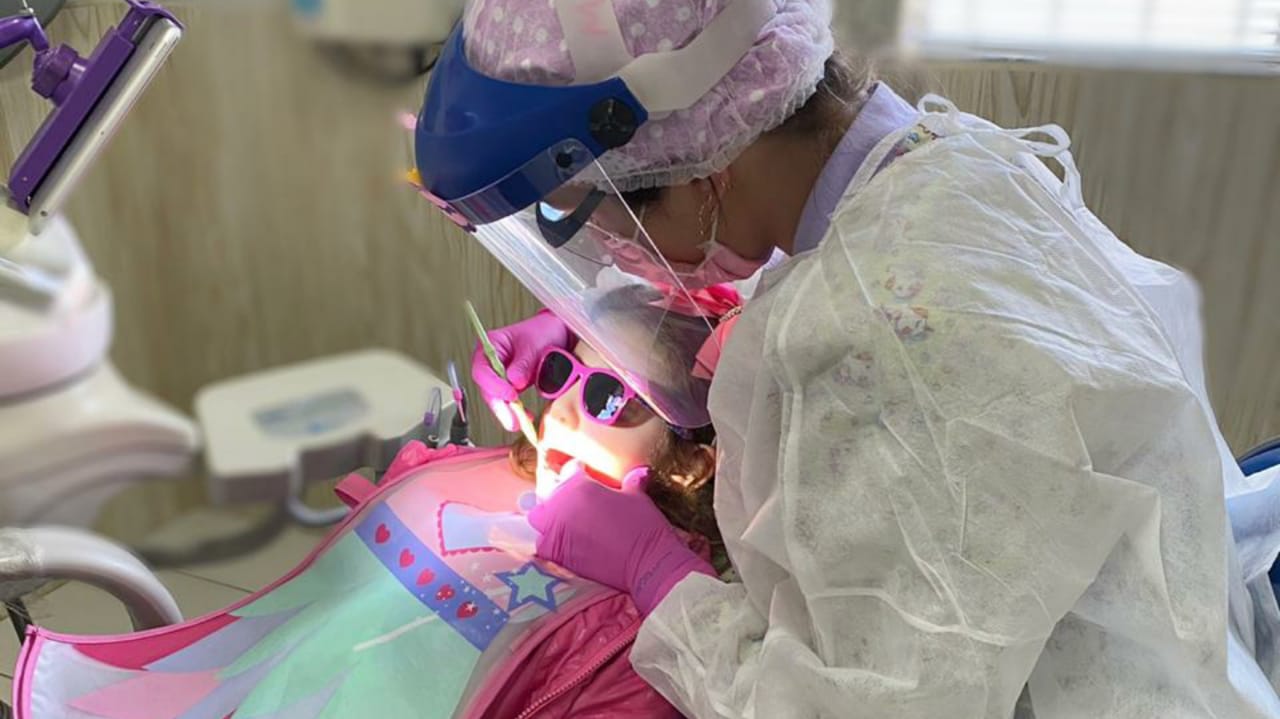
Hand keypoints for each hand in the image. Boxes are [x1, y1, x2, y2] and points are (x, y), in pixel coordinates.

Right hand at [471, 310, 570, 431]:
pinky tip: (525, 417)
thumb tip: (514, 382)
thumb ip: (522, 364)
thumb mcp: (533, 344)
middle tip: (513, 420)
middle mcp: (491, 362)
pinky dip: (516, 411)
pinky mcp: (510, 386)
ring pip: (496, 398)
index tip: (510, 395)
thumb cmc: (542, 332)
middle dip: (500, 406)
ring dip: (507, 412)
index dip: (493, 385)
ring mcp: (500, 375)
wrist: (557, 333)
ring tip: (520, 423)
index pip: (482, 369)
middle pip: (487, 388)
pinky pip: (509, 401)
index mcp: (489, 345)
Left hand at [528, 462, 714, 613]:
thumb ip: (631, 482)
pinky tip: (567, 545)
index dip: (580, 472)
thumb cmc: (642, 524)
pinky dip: (552, 543)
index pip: (570, 470)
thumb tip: (638, 473)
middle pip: (548, 494)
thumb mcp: (637, 497)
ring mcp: (554, 531)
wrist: (644, 562)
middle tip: (577, 504)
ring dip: (550, 519)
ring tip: (568, 525)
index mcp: (578, 485)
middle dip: (560, 496)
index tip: (587, 476)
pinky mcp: (555, 555)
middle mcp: (560, 505)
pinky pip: (544, 544)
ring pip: (539, 519)